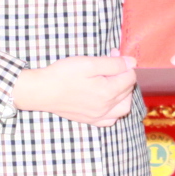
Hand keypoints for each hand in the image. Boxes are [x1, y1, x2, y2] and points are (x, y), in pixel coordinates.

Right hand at [11, 54, 137, 126]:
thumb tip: (132, 62)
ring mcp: (98, 116)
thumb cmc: (63, 74)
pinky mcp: (90, 120)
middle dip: (123, 75)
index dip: (124, 63)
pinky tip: (107, 101)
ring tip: (113, 82)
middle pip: (128, 91)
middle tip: (110, 64)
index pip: (130, 77)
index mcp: (108, 92)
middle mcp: (106, 107)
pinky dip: (114, 111)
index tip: (113, 55)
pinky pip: (111, 120)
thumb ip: (113, 63)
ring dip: (124, 94)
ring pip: (123, 108)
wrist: (42, 91)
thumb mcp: (89, 63)